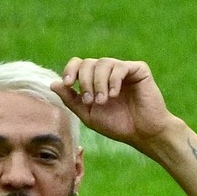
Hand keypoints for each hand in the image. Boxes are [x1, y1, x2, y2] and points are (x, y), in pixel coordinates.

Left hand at [51, 58, 182, 150]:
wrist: (143, 133)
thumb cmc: (117, 125)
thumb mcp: (89, 115)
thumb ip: (71, 99)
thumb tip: (53, 84)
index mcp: (95, 80)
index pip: (78, 64)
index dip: (70, 70)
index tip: (68, 83)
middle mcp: (108, 72)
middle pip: (88, 62)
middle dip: (85, 81)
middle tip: (90, 100)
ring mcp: (123, 69)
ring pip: (103, 63)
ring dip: (99, 83)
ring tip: (104, 101)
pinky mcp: (138, 70)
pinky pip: (120, 67)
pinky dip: (113, 80)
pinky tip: (115, 94)